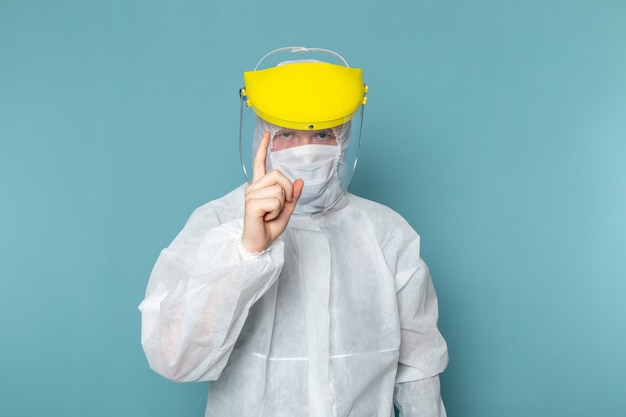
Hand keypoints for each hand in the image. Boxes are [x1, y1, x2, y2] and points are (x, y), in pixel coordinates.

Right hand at [241, 131, 303, 252]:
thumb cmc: (269, 227)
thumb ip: (293, 196)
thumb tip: (300, 181)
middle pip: (278, 174)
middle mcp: (253, 187)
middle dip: (288, 190)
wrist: (259, 244)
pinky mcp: (251, 203)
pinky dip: (277, 211)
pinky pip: (276, 200)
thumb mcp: (286, 210)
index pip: (260, 162)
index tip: (267, 134)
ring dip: (282, 204)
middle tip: (282, 206)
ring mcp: (250, 194)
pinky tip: (266, 217)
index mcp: (259, 187)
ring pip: (279, 188)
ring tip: (271, 214)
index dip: (263, 148)